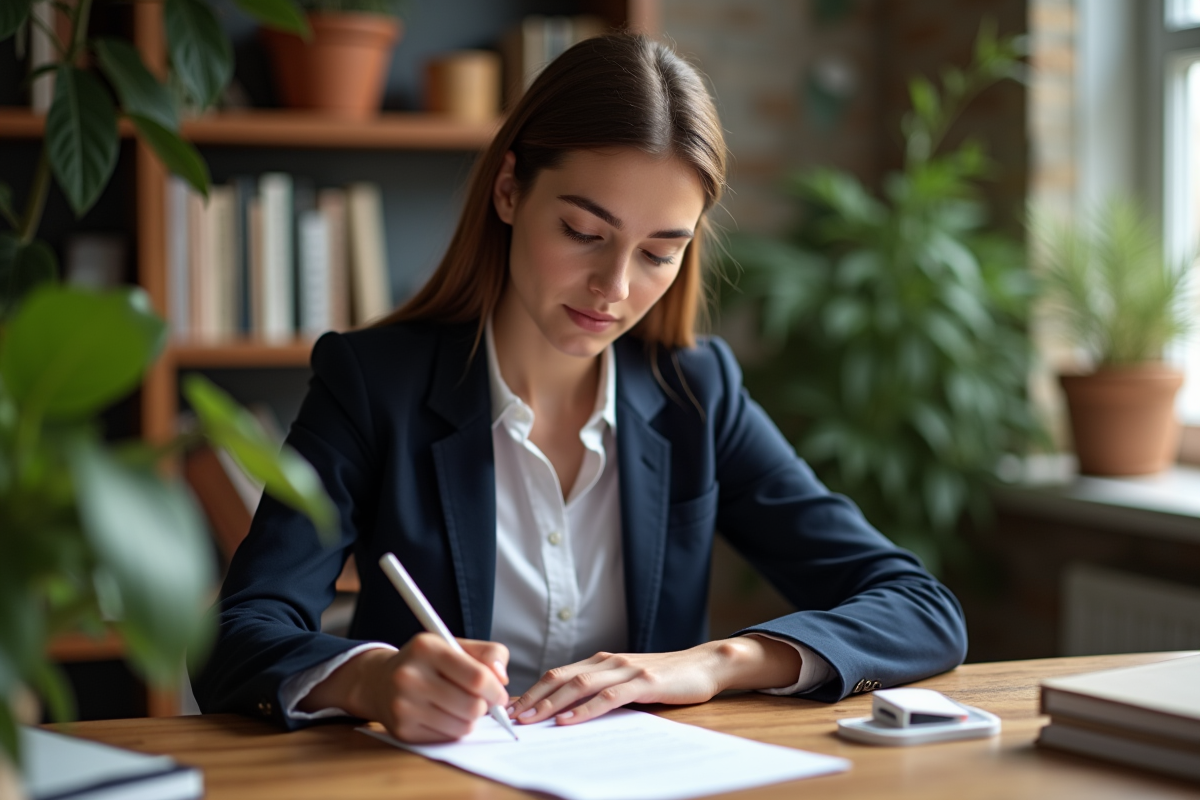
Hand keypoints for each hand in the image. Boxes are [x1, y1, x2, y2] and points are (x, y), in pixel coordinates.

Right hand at [298, 633, 509, 742]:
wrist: (379, 681)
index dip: (495, 689)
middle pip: (472, 706)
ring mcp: (403, 706)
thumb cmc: (426, 662)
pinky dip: (453, 728)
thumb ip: (488, 653)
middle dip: (484, 706)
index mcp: (426, 648)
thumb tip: (502, 678)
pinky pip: (447, 737)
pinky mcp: (402, 730)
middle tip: (480, 700)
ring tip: (459, 705)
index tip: (499, 693)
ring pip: (463, 726)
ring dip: (470, 719)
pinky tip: (442, 715)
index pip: (476, 677)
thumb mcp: (454, 645)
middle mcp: (409, 676)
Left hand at [507, 636, 802, 725]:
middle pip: (561, 678)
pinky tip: (569, 721)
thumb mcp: (626, 682)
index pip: (558, 674)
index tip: (510, 708)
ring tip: (531, 719)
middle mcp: (608, 661)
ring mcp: (625, 670)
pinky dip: (585, 709)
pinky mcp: (644, 683)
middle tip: (511, 717)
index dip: (533, 690)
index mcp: (601, 661)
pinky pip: (608, 697)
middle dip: (533, 698)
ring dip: (551, 704)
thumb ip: (600, 690)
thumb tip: (566, 710)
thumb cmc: (665, 678)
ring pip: (579, 685)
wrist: (704, 666)